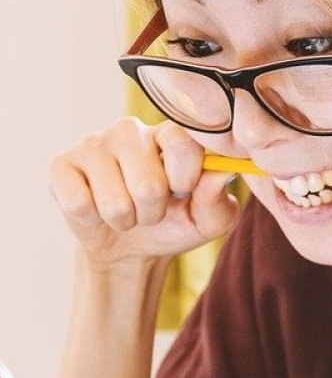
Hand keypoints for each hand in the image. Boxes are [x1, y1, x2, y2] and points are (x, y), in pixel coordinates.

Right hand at [49, 117, 238, 268]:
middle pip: (148, 184)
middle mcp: (130, 130)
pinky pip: (79, 204)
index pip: (181, 141)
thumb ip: (218, 198)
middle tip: (151, 209)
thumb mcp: (209, 220)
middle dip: (153, 212)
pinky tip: (96, 208)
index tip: (183, 191)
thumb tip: (224, 172)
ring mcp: (93, 144)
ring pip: (115, 201)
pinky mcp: (61, 165)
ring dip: (125, 220)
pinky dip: (93, 220)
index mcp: (170, 135)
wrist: (131, 247)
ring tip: (126, 212)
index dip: (185, 177)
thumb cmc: (175, 223)